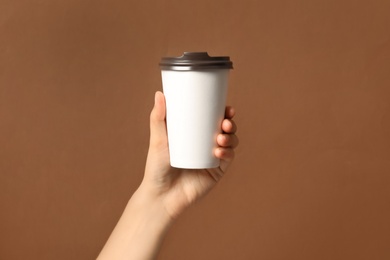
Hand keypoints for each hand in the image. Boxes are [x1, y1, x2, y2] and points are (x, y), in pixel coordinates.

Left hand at [139, 91, 238, 219]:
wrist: (161, 196)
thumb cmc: (156, 168)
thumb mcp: (158, 140)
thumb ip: (158, 118)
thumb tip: (159, 93)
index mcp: (196, 135)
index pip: (214, 120)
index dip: (224, 112)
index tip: (227, 107)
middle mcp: (206, 144)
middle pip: (226, 130)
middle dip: (230, 124)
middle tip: (225, 123)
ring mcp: (212, 158)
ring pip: (230, 143)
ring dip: (231, 138)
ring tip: (220, 139)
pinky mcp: (216, 172)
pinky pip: (227, 159)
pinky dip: (227, 153)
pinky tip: (219, 151)